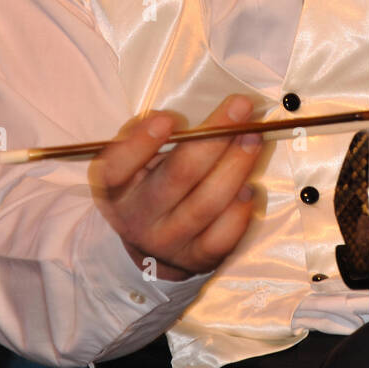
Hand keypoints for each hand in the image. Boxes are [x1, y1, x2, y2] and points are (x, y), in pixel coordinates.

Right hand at [88, 95, 261, 281]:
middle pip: (178, 176)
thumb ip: (148, 134)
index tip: (168, 119)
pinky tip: (250, 187)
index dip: (141, 143)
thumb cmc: (147, 182)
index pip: (117, 166)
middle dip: (214, 138)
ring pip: (207, 204)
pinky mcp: (196, 260)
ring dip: (236, 166)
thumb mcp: (135, 158)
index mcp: (114, 187)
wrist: (151, 243)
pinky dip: (240, 208)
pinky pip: (224, 235)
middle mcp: (137, 218)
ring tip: (254, 139)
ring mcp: (167, 242)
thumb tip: (180, 122)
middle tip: (241, 108)